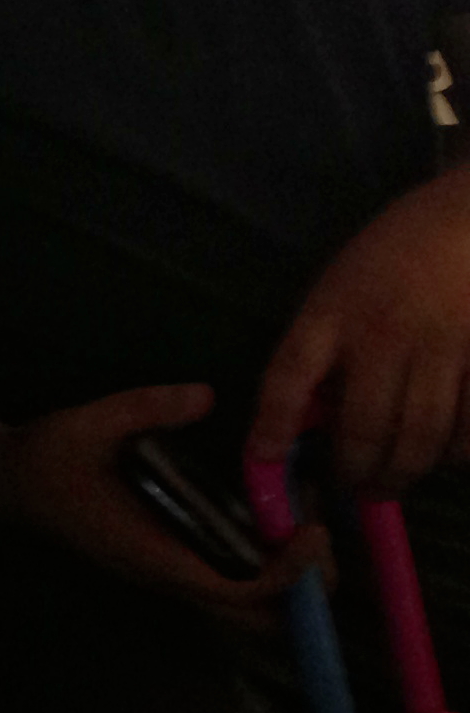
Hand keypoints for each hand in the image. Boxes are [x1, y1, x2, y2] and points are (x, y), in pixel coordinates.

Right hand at [11, 384, 312, 619]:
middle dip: (300, 591)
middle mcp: (166, 576)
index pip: (238, 591)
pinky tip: (272, 519)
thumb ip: (145, 408)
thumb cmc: (45, 458)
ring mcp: (168, 573)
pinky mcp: (167, 560)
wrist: (6, 481)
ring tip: (304, 522)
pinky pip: (229, 582)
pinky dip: (264, 566)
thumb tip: (205, 395)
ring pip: (245, 607)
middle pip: (253, 619)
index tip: (312, 529)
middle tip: (320, 533)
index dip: (286, 573)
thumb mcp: (89, 422)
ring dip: (286, 580)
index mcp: (152, 555)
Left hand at [251, 165, 469, 495]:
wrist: (467, 221)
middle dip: (356, 471)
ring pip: (420, 437)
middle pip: (362, 425)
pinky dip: (459, 452)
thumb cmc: (395, 252)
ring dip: (405, 472)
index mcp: (331, 311)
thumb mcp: (339, 286)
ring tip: (393, 485)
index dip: (272, 424)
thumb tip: (311, 413)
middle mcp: (381, 335)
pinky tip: (448, 456)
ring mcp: (438, 349)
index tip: (263, 460)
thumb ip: (323, 343)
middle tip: (355, 491)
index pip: (288, 375)